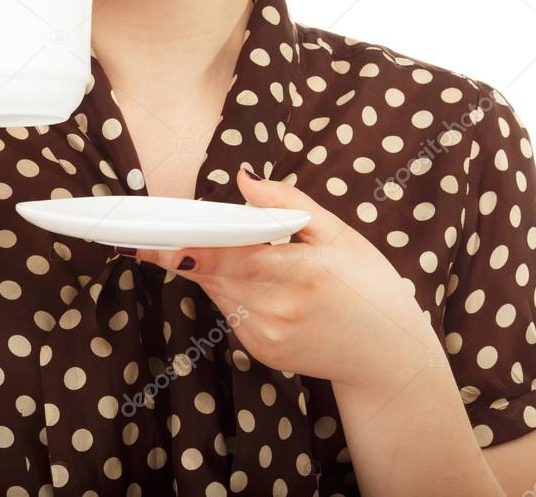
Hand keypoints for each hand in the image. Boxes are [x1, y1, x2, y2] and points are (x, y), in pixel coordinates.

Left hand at [133, 168, 442, 389]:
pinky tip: (244, 276)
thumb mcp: (339, 233)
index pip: (223, 253)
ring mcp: (267, 335)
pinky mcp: (263, 351)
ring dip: (206, 267)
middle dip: (180, 250)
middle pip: (210, 273)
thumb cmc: (368, 285)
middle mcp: (278, 308)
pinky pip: (230, 310)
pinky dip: (228, 289)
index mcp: (298, 271)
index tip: (146, 237)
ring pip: (216, 291)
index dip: (181, 245)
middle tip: (146, 231)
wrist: (389, 356)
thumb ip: (288, 203)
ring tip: (200, 243)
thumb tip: (243, 180)